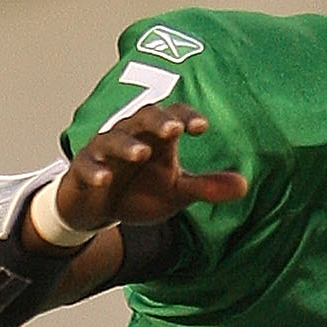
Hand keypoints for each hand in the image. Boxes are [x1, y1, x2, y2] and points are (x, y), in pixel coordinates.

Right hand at [38, 102, 247, 244]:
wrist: (97, 210)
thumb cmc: (139, 192)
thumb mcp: (176, 193)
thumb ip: (205, 187)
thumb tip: (244, 186)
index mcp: (156, 137)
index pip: (173, 116)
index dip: (186, 117)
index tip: (202, 127)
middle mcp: (130, 136)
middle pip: (143, 117)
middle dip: (158, 121)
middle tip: (174, 129)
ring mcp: (104, 152)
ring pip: (113, 138)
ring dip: (127, 145)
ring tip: (142, 154)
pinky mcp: (82, 170)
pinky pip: (86, 166)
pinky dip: (95, 171)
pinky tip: (105, 179)